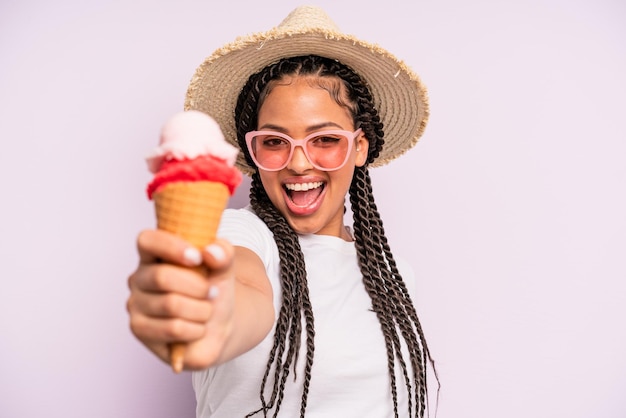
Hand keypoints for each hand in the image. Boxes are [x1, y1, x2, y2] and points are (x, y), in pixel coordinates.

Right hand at [127, 229, 235, 369]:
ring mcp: (136, 304)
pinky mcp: (139, 329)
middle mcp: (140, 278)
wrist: (217, 328)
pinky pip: (172, 328)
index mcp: (155, 255)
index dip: (171, 247)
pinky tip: (198, 329)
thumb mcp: (224, 269)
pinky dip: (195, 330)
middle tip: (212, 292)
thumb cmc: (212, 293)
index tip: (197, 258)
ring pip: (170, 305)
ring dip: (201, 310)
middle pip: (162, 277)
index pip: (147, 241)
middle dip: (197, 287)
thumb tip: (211, 252)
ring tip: (206, 312)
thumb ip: (223, 253)